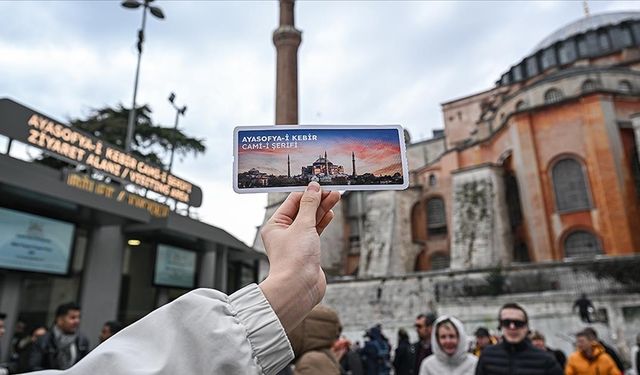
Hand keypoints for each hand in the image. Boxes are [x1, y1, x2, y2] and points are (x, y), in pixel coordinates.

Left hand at [259, 182, 339, 332]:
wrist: (299, 288)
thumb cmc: (294, 259)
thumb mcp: (303, 225)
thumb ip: (310, 205)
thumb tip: (313, 188)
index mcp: (275, 225)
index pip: (292, 202)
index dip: (307, 192)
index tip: (321, 185)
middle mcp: (284, 233)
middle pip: (302, 210)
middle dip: (317, 200)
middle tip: (333, 191)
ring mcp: (296, 242)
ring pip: (310, 220)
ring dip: (322, 209)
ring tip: (336, 198)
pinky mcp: (307, 251)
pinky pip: (315, 232)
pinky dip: (322, 222)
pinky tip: (330, 213)